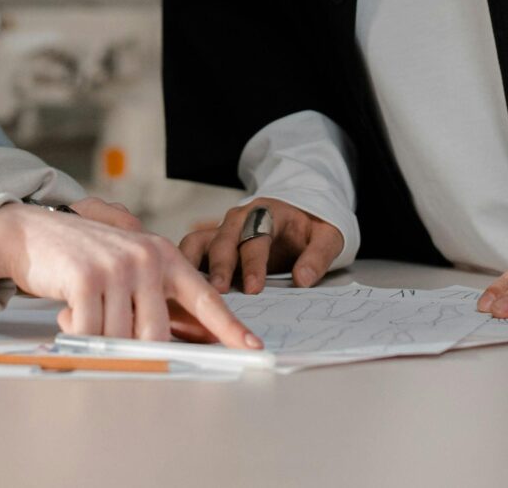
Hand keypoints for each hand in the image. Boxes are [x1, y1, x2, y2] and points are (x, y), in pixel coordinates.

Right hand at [0, 202, 261, 348]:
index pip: (206, 298)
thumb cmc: (83, 256)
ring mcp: (118, 267)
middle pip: (157, 334)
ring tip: (83, 311)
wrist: (33, 232)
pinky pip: (91, 335)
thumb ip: (159, 298)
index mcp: (165, 256)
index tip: (253, 349)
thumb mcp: (129, 268)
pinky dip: (77, 334)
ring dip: (98, 336)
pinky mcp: (87, 279)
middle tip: (108, 333)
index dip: (230, 327)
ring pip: (122, 337)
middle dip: (132, 345)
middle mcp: (147, 258)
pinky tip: (69, 312)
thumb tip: (190, 338)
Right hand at [178, 197, 344, 294]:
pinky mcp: (209, 244)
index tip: (253, 288)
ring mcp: (220, 231)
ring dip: (191, 266)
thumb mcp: (327, 236)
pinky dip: (181, 269)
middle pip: (222, 239)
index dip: (253, 264)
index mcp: (266, 213)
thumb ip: (318, 256)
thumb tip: (304, 279)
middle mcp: (238, 220)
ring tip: (189, 292)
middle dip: (219, 266)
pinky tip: (180, 293)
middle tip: (217, 292)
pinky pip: (189, 253)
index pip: (256, 237)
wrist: (297, 214)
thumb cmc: (310, 228)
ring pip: (197, 242)